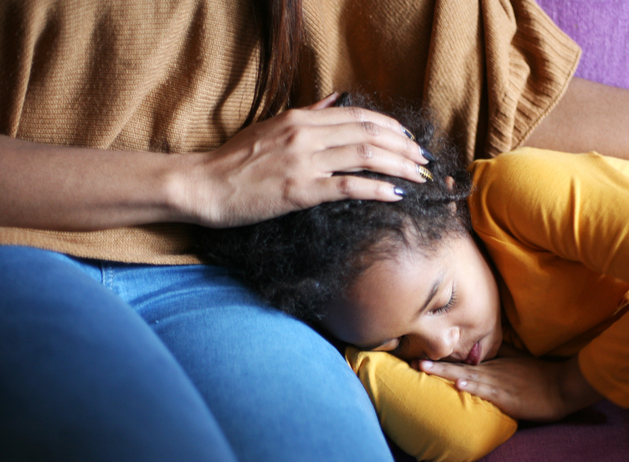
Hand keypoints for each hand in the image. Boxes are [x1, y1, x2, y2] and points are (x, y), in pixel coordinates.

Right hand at [183, 93, 429, 227]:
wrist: (204, 185)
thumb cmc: (235, 161)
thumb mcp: (272, 127)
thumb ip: (308, 114)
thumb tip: (337, 100)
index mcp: (301, 117)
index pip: (359, 115)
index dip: (391, 126)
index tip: (409, 139)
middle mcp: (306, 134)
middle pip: (370, 133)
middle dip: (404, 147)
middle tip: (424, 160)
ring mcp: (304, 161)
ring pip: (366, 156)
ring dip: (400, 166)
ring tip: (419, 176)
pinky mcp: (300, 190)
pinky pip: (349, 186)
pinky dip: (379, 188)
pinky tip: (397, 195)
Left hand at [417, 346, 601, 421]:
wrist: (561, 387)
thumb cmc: (539, 376)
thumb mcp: (517, 359)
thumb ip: (498, 353)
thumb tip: (479, 349)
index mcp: (492, 364)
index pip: (461, 360)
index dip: (440, 358)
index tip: (417, 354)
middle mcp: (491, 371)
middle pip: (457, 365)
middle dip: (434, 363)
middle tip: (410, 360)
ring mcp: (498, 383)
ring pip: (466, 375)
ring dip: (444, 371)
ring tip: (424, 368)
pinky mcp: (507, 397)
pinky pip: (486, 391)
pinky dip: (472, 386)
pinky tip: (459, 384)